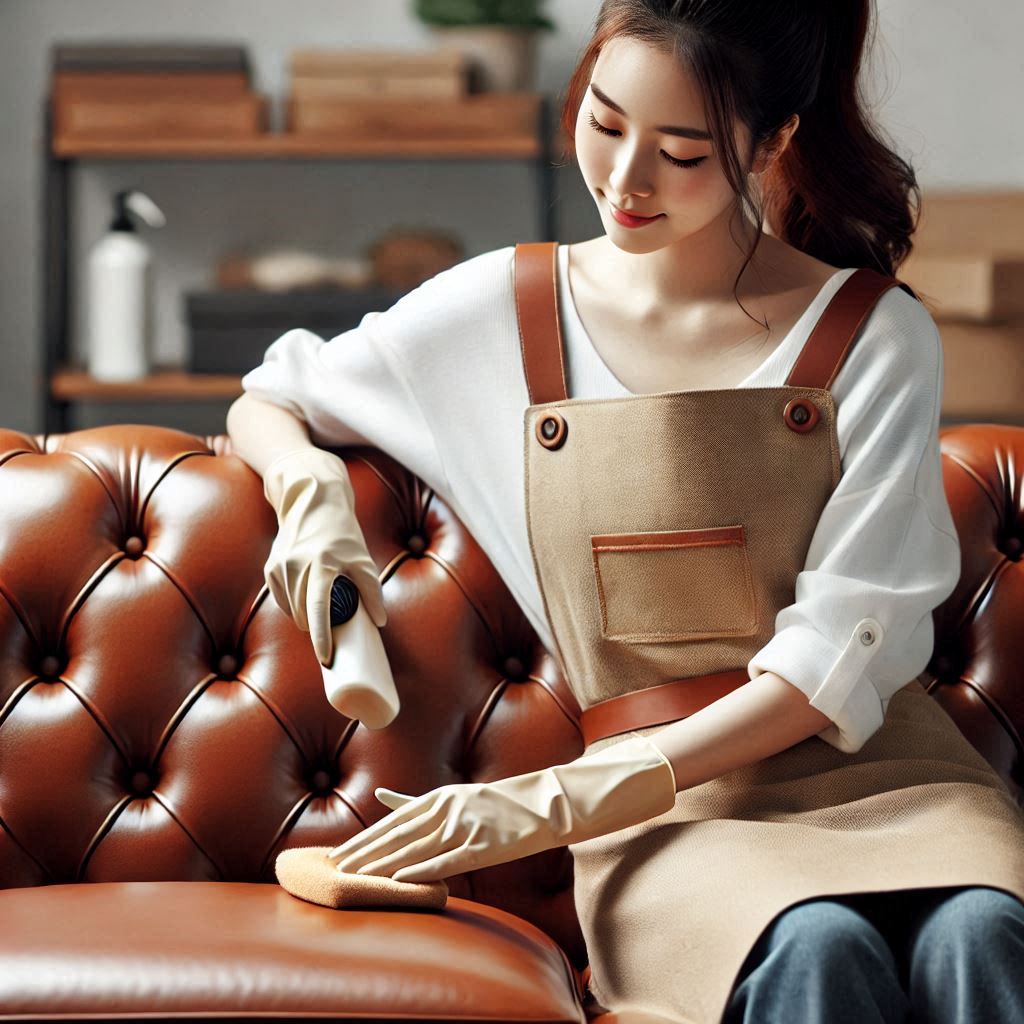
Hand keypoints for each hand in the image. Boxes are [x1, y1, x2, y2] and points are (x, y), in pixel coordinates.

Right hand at [262, 447, 386, 664]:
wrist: (312, 499)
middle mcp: (298, 566)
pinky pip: (282, 598)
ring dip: (307, 614)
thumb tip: (378, 621)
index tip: (326, 659)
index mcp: (323, 565)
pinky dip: (294, 602)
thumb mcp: (363, 557)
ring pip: (293, 609)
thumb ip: (371, 590)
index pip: (320, 610)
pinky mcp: (270, 567)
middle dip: (318, 627)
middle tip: (332, 630)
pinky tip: (306, 592)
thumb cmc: (342, 531)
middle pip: (305, 614)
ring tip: (322, 602)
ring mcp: (280, 566)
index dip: (322, 638)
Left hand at [324, 733, 676, 882]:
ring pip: (417, 847)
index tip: (337, 854)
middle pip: (398, 834)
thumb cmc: (500, 803)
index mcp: (442, 797)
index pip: (393, 820)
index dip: (365, 838)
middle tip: (335, 870)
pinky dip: (422, 870)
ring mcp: (468, 825)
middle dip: (365, 852)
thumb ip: (418, 799)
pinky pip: (449, 860)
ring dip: (384, 864)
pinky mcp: (486, 843)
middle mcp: (450, 807)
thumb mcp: (457, 795)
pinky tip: (401, 880)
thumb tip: (384, 795)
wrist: (550, 802)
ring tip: (357, 878)